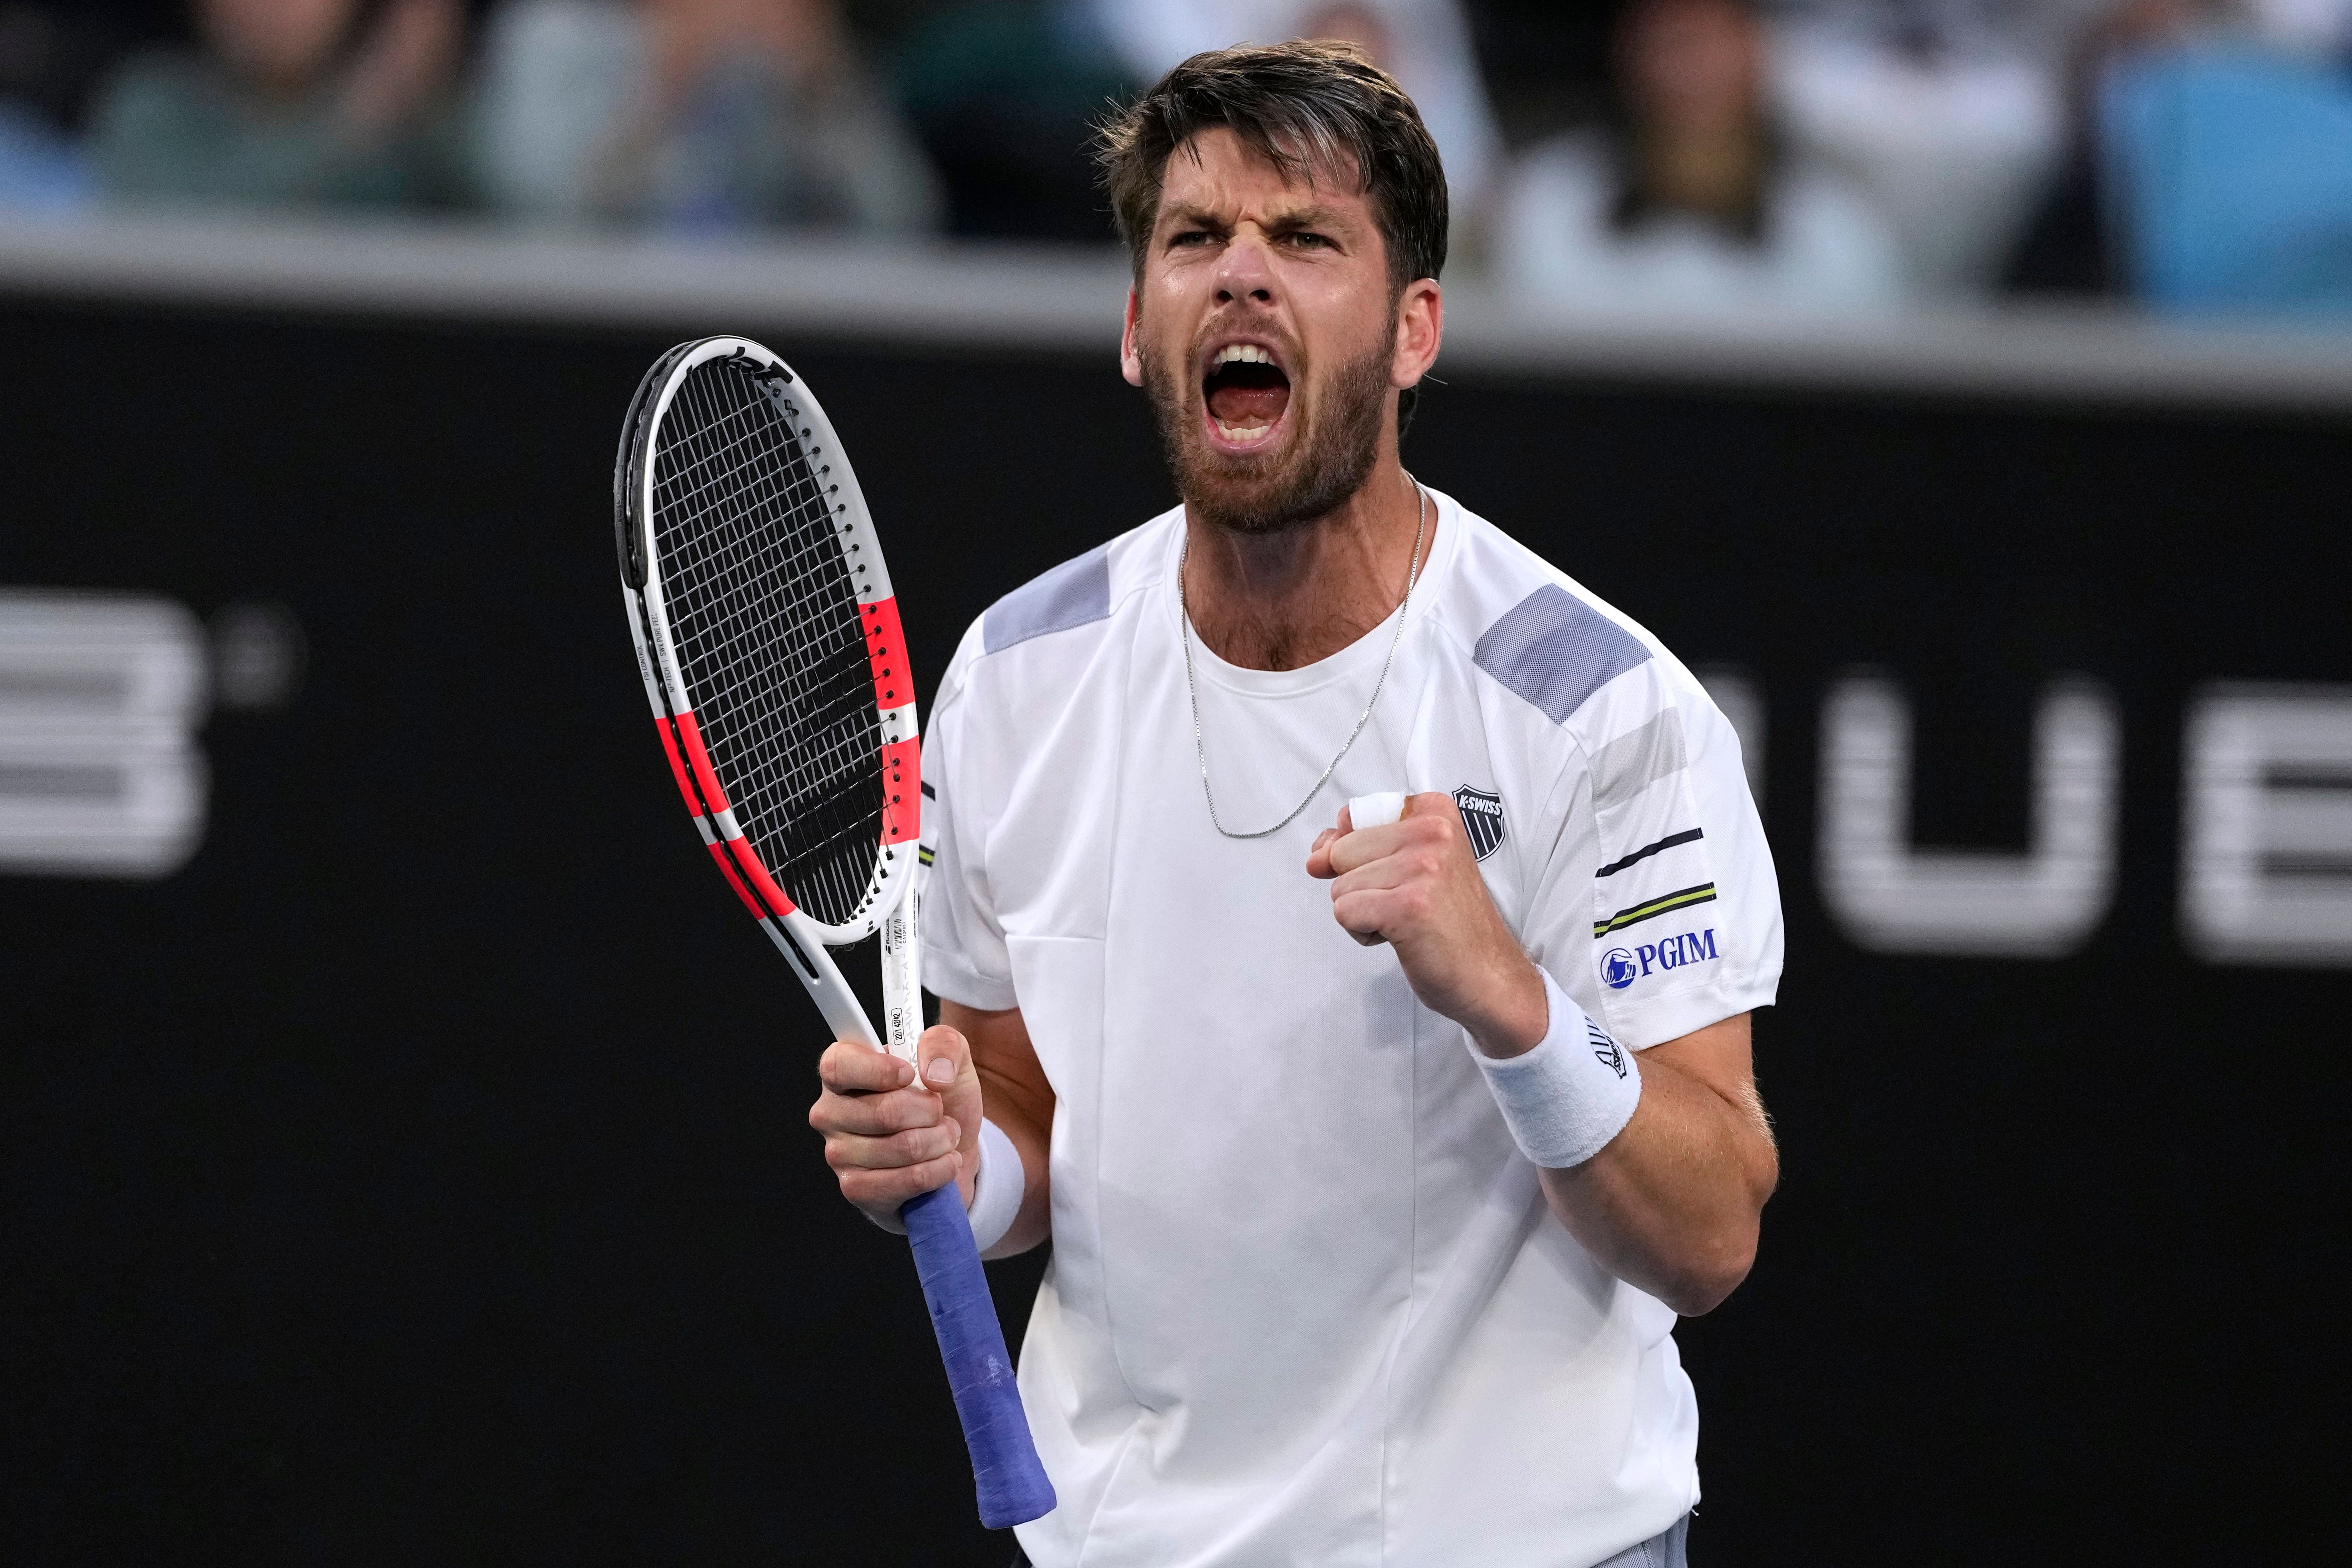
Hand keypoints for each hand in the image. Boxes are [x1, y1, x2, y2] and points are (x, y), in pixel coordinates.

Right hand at [807, 1024, 983, 1225]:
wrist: (952, 1148)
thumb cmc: (942, 1099)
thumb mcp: (951, 1059)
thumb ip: (943, 1045)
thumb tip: (933, 1073)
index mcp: (842, 1071)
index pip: (838, 1065)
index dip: (879, 1070)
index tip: (910, 1074)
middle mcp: (830, 1112)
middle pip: (885, 1112)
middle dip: (930, 1111)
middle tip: (940, 1111)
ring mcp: (839, 1154)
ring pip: (903, 1147)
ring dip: (940, 1141)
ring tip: (946, 1135)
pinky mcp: (856, 1189)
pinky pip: (906, 1181)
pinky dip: (938, 1170)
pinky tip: (944, 1161)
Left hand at [1306, 792, 1548, 1057]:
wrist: (1488, 976)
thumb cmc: (1448, 923)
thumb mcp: (1412, 866)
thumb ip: (1360, 846)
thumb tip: (1315, 854)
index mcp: (1434, 812)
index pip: (1353, 819)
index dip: (1358, 855)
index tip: (1393, 876)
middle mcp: (1432, 831)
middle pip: (1341, 852)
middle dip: (1360, 887)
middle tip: (1407, 904)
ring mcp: (1421, 867)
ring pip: (1340, 886)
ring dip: (1364, 913)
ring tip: (1408, 922)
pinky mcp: (1407, 906)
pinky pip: (1345, 913)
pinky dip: (1363, 933)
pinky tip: (1402, 938)